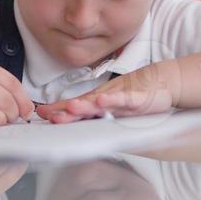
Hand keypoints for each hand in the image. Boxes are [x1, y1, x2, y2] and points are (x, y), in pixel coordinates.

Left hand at [37, 65, 173, 123]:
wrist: (160, 81)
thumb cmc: (130, 95)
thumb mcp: (107, 106)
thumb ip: (86, 113)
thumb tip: (59, 117)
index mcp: (97, 103)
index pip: (74, 108)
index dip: (57, 111)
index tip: (40, 115)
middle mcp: (105, 100)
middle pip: (83, 106)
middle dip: (66, 111)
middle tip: (51, 116)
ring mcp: (120, 98)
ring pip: (100, 103)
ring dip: (85, 105)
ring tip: (72, 107)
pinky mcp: (138, 99)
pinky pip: (124, 100)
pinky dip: (113, 100)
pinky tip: (103, 101)